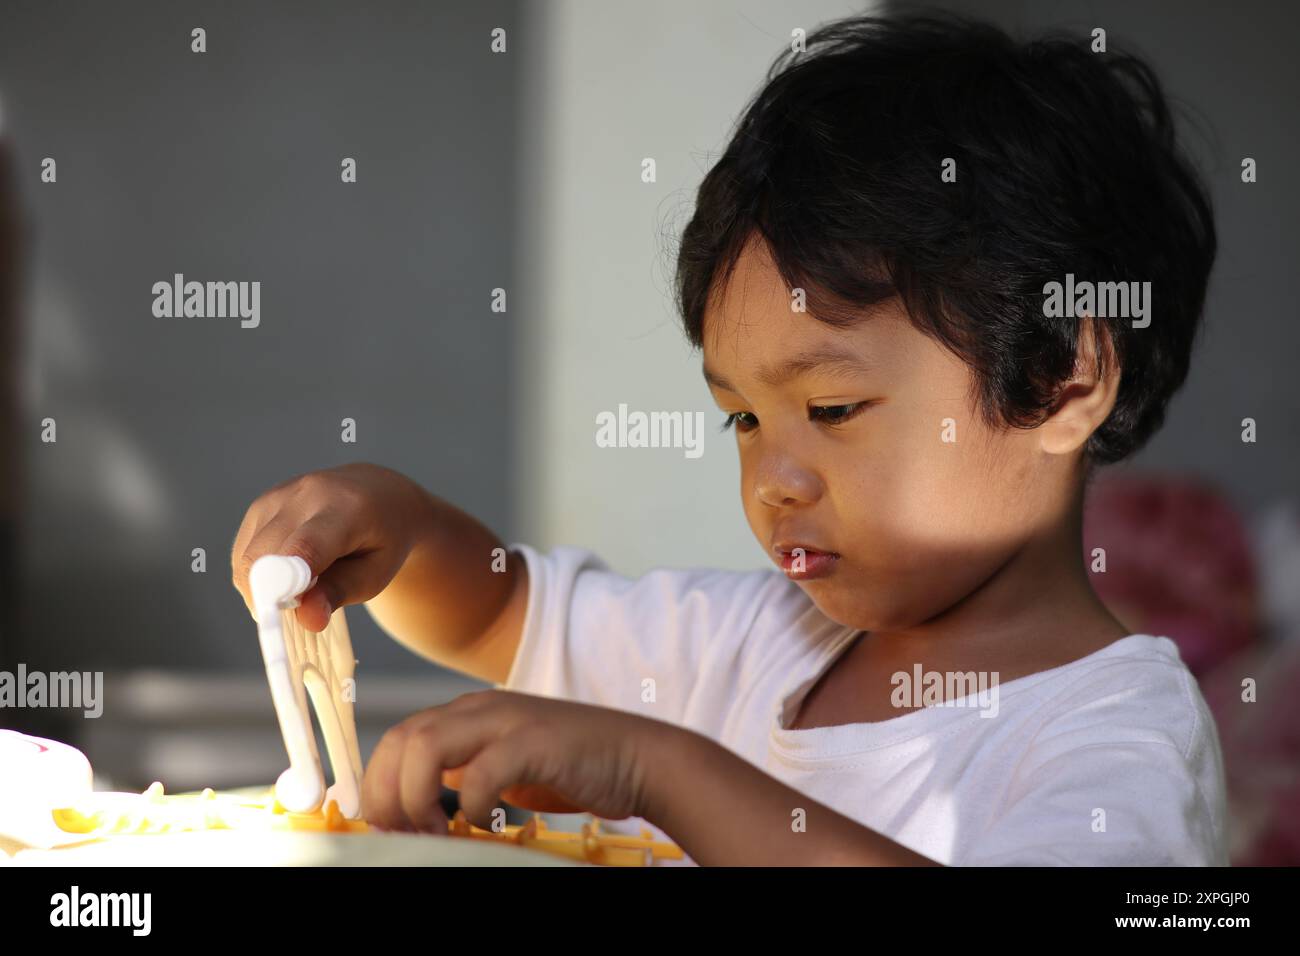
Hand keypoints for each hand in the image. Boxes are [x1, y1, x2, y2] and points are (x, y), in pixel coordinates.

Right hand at [231, 462, 429, 630]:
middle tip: (299, 612)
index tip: (278, 615)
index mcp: (346, 508)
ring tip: (304, 587)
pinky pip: (244, 552)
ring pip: (248, 557)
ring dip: (264, 587)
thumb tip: (306, 619)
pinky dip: (259, 574)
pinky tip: (289, 572)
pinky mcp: (261, 504)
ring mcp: (278, 495)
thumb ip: (341, 592)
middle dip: (271, 597)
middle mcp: (307, 493)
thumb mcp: (377, 573)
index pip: (306, 547)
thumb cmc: (383, 539)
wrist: (380, 495)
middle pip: (265, 556)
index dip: (285, 583)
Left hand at [362, 689, 663, 832]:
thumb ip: (460, 772)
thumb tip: (413, 810)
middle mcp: (479, 709)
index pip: (397, 738)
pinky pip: (480, 771)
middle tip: (402, 836)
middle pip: (400, 738)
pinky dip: (470, 804)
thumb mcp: (501, 766)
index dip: (379, 785)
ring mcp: (507, 720)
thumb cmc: (569, 769)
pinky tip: (484, 823)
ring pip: (426, 745)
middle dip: (387, 793)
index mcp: (466, 714)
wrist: (636, 756)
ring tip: (434, 832)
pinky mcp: (535, 740)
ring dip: (416, 797)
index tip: (386, 829)